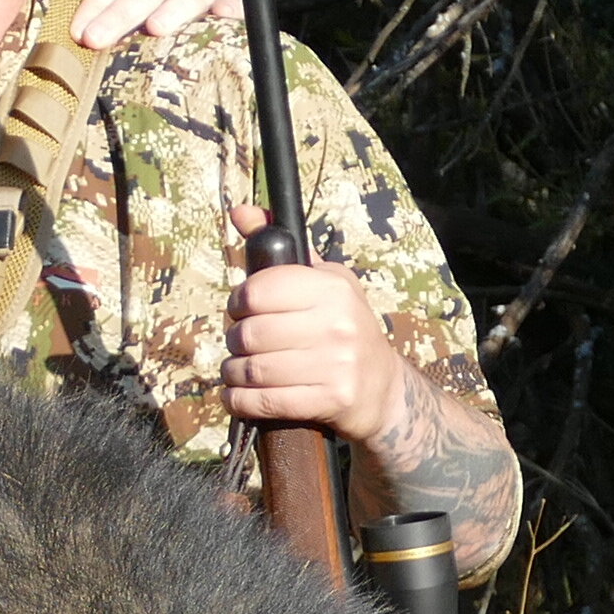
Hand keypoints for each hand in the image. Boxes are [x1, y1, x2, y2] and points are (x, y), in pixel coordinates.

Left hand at [220, 211, 410, 439]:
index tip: (241, 309)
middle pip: (251, 333)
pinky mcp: (331, 400)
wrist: (381, 387)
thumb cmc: (343, 328)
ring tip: (236, 371)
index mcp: (331, 288)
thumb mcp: (323, 282)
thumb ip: (280, 250)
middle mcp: (337, 324)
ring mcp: (336, 364)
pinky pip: (264, 402)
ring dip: (232, 373)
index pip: (259, 290)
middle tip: (238, 344)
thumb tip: (239, 211)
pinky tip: (236, 395)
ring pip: (254, 369)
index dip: (238, 301)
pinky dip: (240, 401)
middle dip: (234, 341)